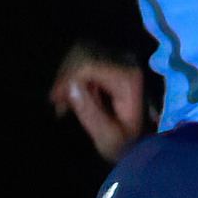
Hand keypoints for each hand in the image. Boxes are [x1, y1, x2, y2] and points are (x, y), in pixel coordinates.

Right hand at [48, 42, 156, 161]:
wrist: (142, 141)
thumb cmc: (127, 144)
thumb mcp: (109, 138)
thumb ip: (90, 113)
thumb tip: (71, 85)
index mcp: (128, 77)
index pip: (88, 64)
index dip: (66, 78)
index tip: (55, 100)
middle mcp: (125, 60)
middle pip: (82, 53)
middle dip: (64, 77)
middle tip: (57, 104)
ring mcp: (119, 57)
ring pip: (79, 53)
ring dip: (66, 76)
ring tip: (63, 104)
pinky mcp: (111, 59)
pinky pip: (83, 58)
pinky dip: (72, 75)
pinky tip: (70, 97)